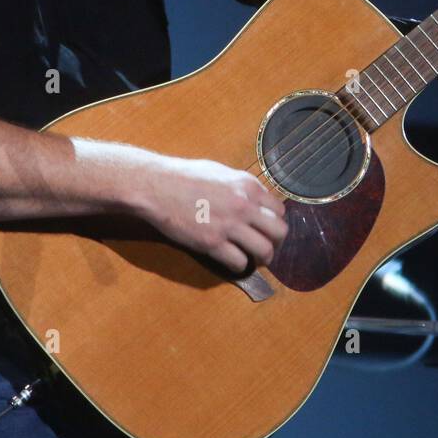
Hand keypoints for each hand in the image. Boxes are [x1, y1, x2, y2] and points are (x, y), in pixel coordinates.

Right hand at [132, 153, 287, 273]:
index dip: (274, 221)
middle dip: (276, 242)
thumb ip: (241, 186)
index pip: (279, 210)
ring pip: (264, 251)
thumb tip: (256, 199)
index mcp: (248, 185)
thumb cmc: (185, 176)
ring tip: (255, 259)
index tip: (266, 228)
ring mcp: (229, 225)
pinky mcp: (212, 243)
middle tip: (266, 246)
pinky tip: (233, 261)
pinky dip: (239, 266)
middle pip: (279, 232)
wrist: (157, 187)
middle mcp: (244, 205)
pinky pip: (239, 262)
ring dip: (262, 258)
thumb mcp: (221, 172)